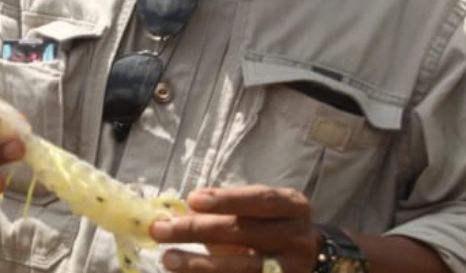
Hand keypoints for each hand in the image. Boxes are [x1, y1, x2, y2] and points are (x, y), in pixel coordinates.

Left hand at [150, 184, 321, 272]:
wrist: (305, 260)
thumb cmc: (269, 226)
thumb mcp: (256, 211)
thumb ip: (224, 211)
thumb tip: (178, 214)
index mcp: (293, 206)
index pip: (259, 199)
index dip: (226, 199)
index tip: (191, 200)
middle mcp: (298, 237)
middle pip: (244, 233)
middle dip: (198, 230)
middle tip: (161, 229)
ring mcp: (293, 268)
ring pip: (243, 267)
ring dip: (200, 264)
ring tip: (168, 258)